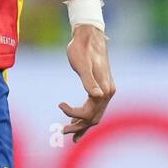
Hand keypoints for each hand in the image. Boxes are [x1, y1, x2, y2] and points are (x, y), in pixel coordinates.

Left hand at [59, 25, 115, 142]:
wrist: (88, 35)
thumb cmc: (82, 48)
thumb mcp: (82, 65)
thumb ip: (89, 81)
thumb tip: (97, 96)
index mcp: (104, 89)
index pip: (90, 112)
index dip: (74, 113)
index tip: (60, 104)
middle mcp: (108, 92)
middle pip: (94, 118)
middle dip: (78, 126)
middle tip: (61, 131)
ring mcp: (106, 90)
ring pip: (95, 115)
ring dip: (82, 124)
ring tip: (68, 131)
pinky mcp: (102, 87)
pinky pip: (95, 107)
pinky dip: (86, 116)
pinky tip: (76, 120)